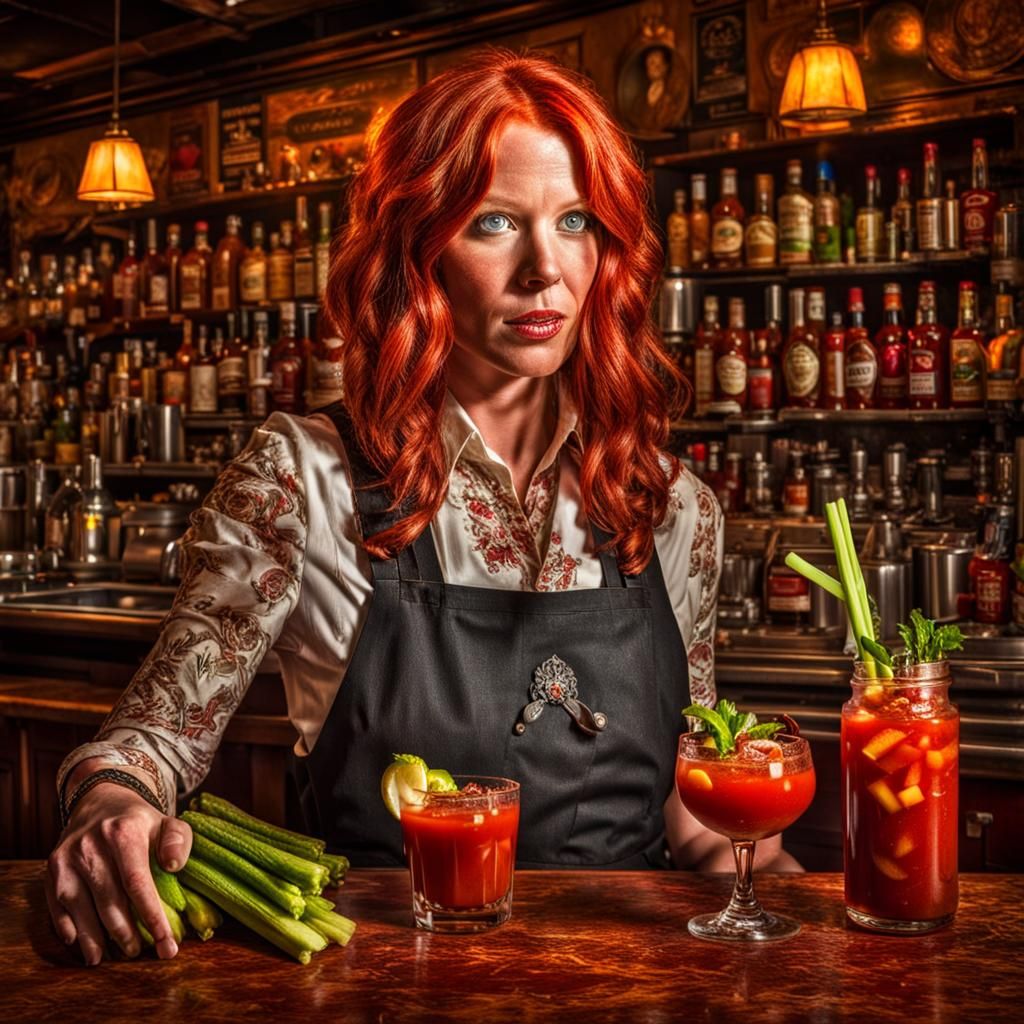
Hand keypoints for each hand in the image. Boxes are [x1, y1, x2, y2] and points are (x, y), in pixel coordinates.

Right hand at [44, 782, 192, 965]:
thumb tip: (174, 866)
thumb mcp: (166, 822)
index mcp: (123, 832)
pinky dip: (69, 929)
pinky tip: (82, 943)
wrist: (101, 801)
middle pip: (109, 902)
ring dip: (96, 939)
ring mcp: (68, 858)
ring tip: (109, 956)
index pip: (137, 883)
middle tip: (138, 952)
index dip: (152, 917)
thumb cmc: (139, 822)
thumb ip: (178, 840)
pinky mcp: (52, 868)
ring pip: (81, 909)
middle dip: (126, 934)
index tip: (166, 943)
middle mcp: (91, 845)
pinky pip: (58, 906)